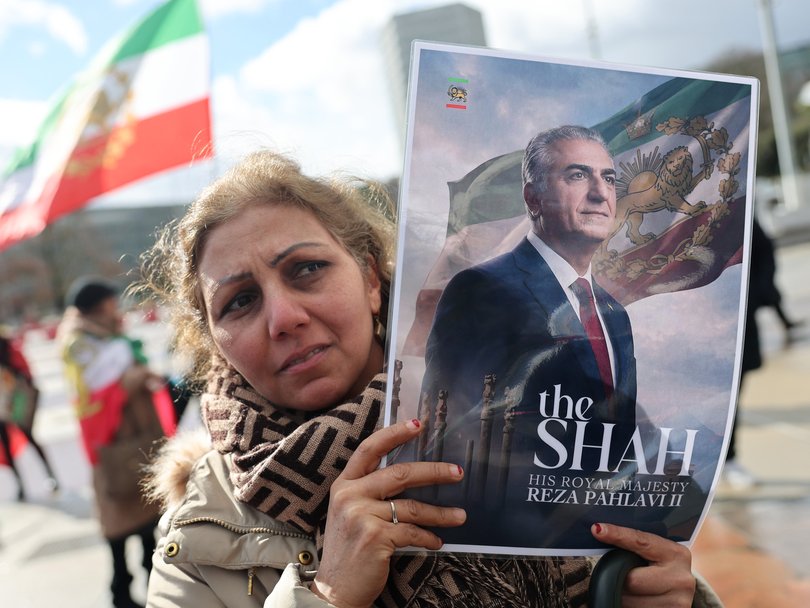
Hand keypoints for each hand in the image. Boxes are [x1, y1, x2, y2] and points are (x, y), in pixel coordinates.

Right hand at [311, 419, 465, 607]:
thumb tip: (412, 474)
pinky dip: (429, 537)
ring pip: (412, 506)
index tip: (418, 424)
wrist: (335, 589)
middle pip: (400, 473)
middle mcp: (350, 495)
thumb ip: (370, 491)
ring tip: (460, 516)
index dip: (394, 433)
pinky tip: (437, 541)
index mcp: (344, 484)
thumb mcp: (350, 512)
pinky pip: (413, 531)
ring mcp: (361, 516)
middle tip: (457, 471)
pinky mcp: (375, 537)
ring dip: (441, 512)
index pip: (369, 449)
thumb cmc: (349, 549)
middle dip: (434, 471)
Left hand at [591, 523, 695, 607]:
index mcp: (675, 554)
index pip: (641, 542)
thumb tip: (601, 532)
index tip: (598, 530)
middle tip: (617, 575)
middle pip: (632, 580)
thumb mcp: (656, 553)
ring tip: (629, 590)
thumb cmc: (663, 568)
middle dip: (619, 578)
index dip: (618, 535)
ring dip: (623, 596)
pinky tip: (633, 600)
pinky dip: (629, 606)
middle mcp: (680, 579)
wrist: (682, 591)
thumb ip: (635, 545)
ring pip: (631, 601)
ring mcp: (677, 601)